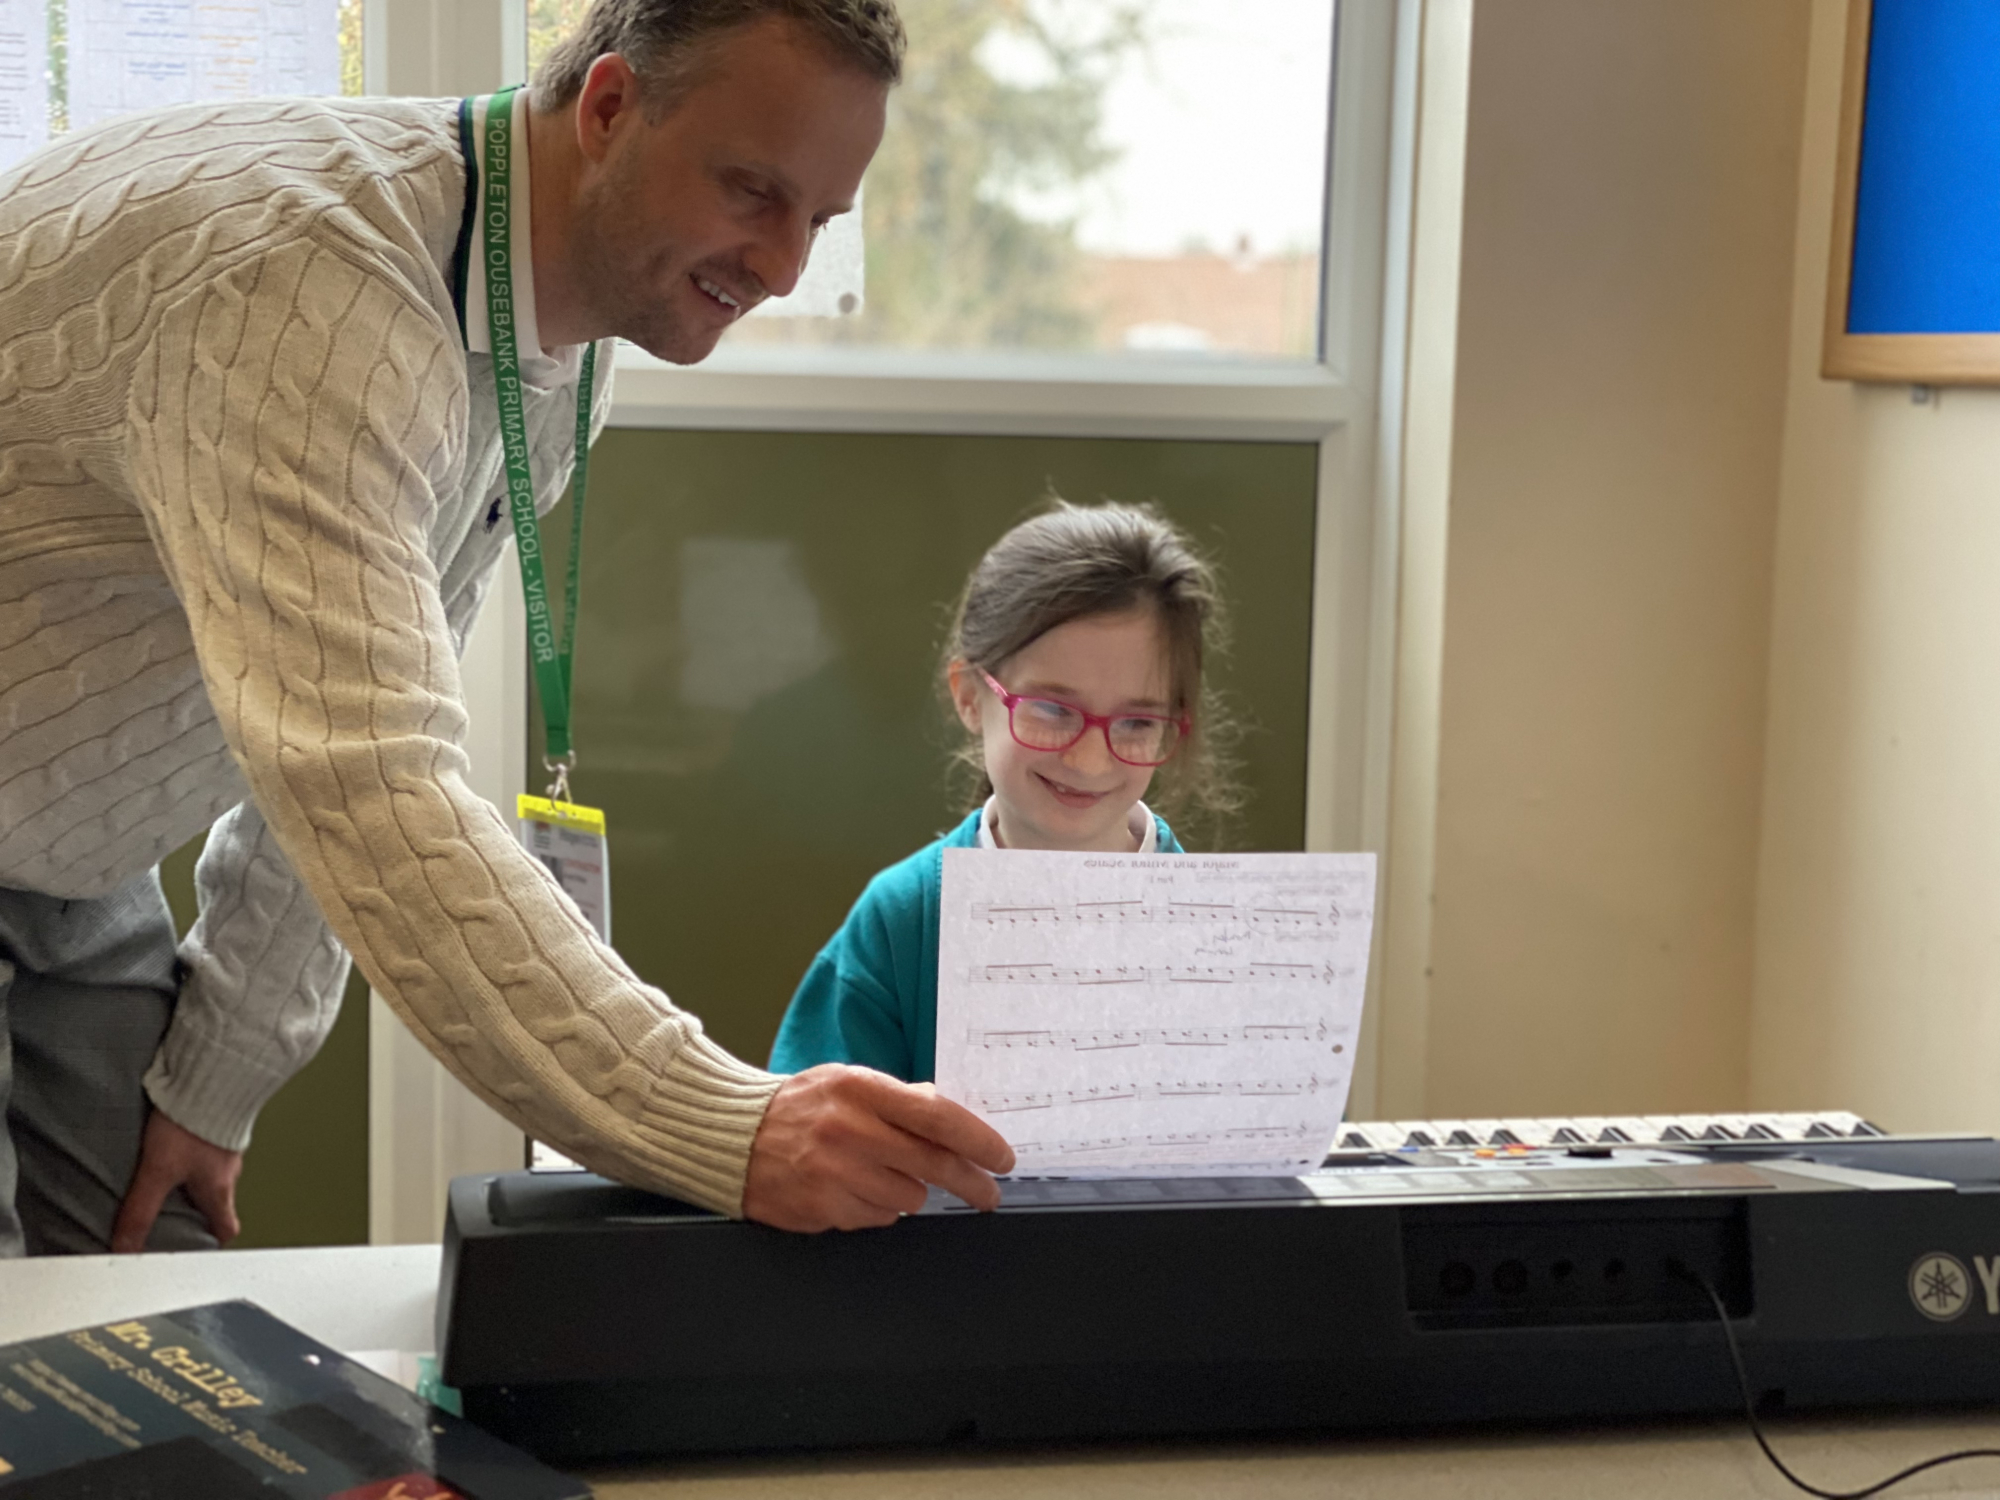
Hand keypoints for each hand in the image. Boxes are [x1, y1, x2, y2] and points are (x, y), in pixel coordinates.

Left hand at [111, 1110, 243, 1252]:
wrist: (215, 1077)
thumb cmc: (195, 1124)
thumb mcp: (158, 1172)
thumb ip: (140, 1211)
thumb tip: (125, 1247)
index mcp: (218, 1191)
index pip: (226, 1228)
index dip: (212, 1241)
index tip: (197, 1246)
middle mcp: (228, 1172)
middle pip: (218, 1202)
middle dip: (195, 1209)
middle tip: (169, 1210)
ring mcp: (227, 1147)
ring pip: (213, 1174)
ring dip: (192, 1178)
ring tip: (164, 1172)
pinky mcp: (221, 1124)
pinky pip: (210, 1146)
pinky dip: (194, 1151)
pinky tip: (175, 1142)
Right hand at [742, 1065, 1015, 1231]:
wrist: (733, 1137)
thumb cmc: (800, 1107)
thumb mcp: (848, 1083)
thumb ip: (899, 1099)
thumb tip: (950, 1116)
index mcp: (860, 1089)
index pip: (936, 1116)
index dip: (978, 1140)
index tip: (1001, 1157)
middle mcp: (848, 1130)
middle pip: (933, 1164)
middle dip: (972, 1182)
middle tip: (989, 1192)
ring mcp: (833, 1173)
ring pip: (909, 1199)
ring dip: (911, 1192)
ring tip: (885, 1175)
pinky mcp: (821, 1208)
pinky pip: (877, 1218)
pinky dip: (877, 1209)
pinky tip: (855, 1189)